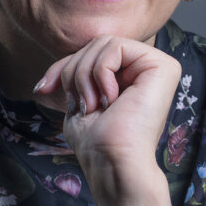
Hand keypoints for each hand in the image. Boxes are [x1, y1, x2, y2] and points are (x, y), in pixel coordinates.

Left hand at [33, 35, 180, 168]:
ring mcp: (157, 65)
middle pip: (96, 43)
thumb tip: (41, 85)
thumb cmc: (96, 142)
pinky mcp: (164, 66)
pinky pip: (116, 47)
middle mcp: (146, 67)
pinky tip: (111, 99)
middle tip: (80, 104)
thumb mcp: (76, 102)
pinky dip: (101, 72)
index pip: (89, 51)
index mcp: (129, 75)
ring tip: (93, 105)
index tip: (44, 89)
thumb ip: (71, 78)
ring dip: (84, 74)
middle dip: (72, 71)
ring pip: (104, 42)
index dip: (62, 67)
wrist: (113, 163)